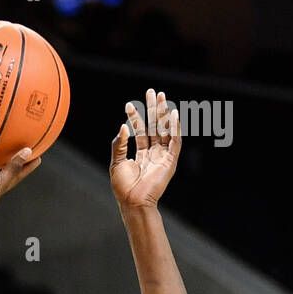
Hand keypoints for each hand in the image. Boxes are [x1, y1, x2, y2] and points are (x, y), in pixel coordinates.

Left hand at [110, 89, 180, 210]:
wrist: (133, 202)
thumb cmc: (124, 187)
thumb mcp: (117, 163)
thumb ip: (120, 144)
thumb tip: (123, 126)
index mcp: (141, 155)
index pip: (140, 131)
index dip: (135, 118)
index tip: (128, 105)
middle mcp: (153, 154)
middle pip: (154, 126)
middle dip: (152, 109)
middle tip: (151, 92)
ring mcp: (163, 156)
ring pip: (164, 130)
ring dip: (163, 113)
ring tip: (160, 96)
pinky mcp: (170, 161)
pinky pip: (175, 141)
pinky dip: (175, 128)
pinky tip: (173, 114)